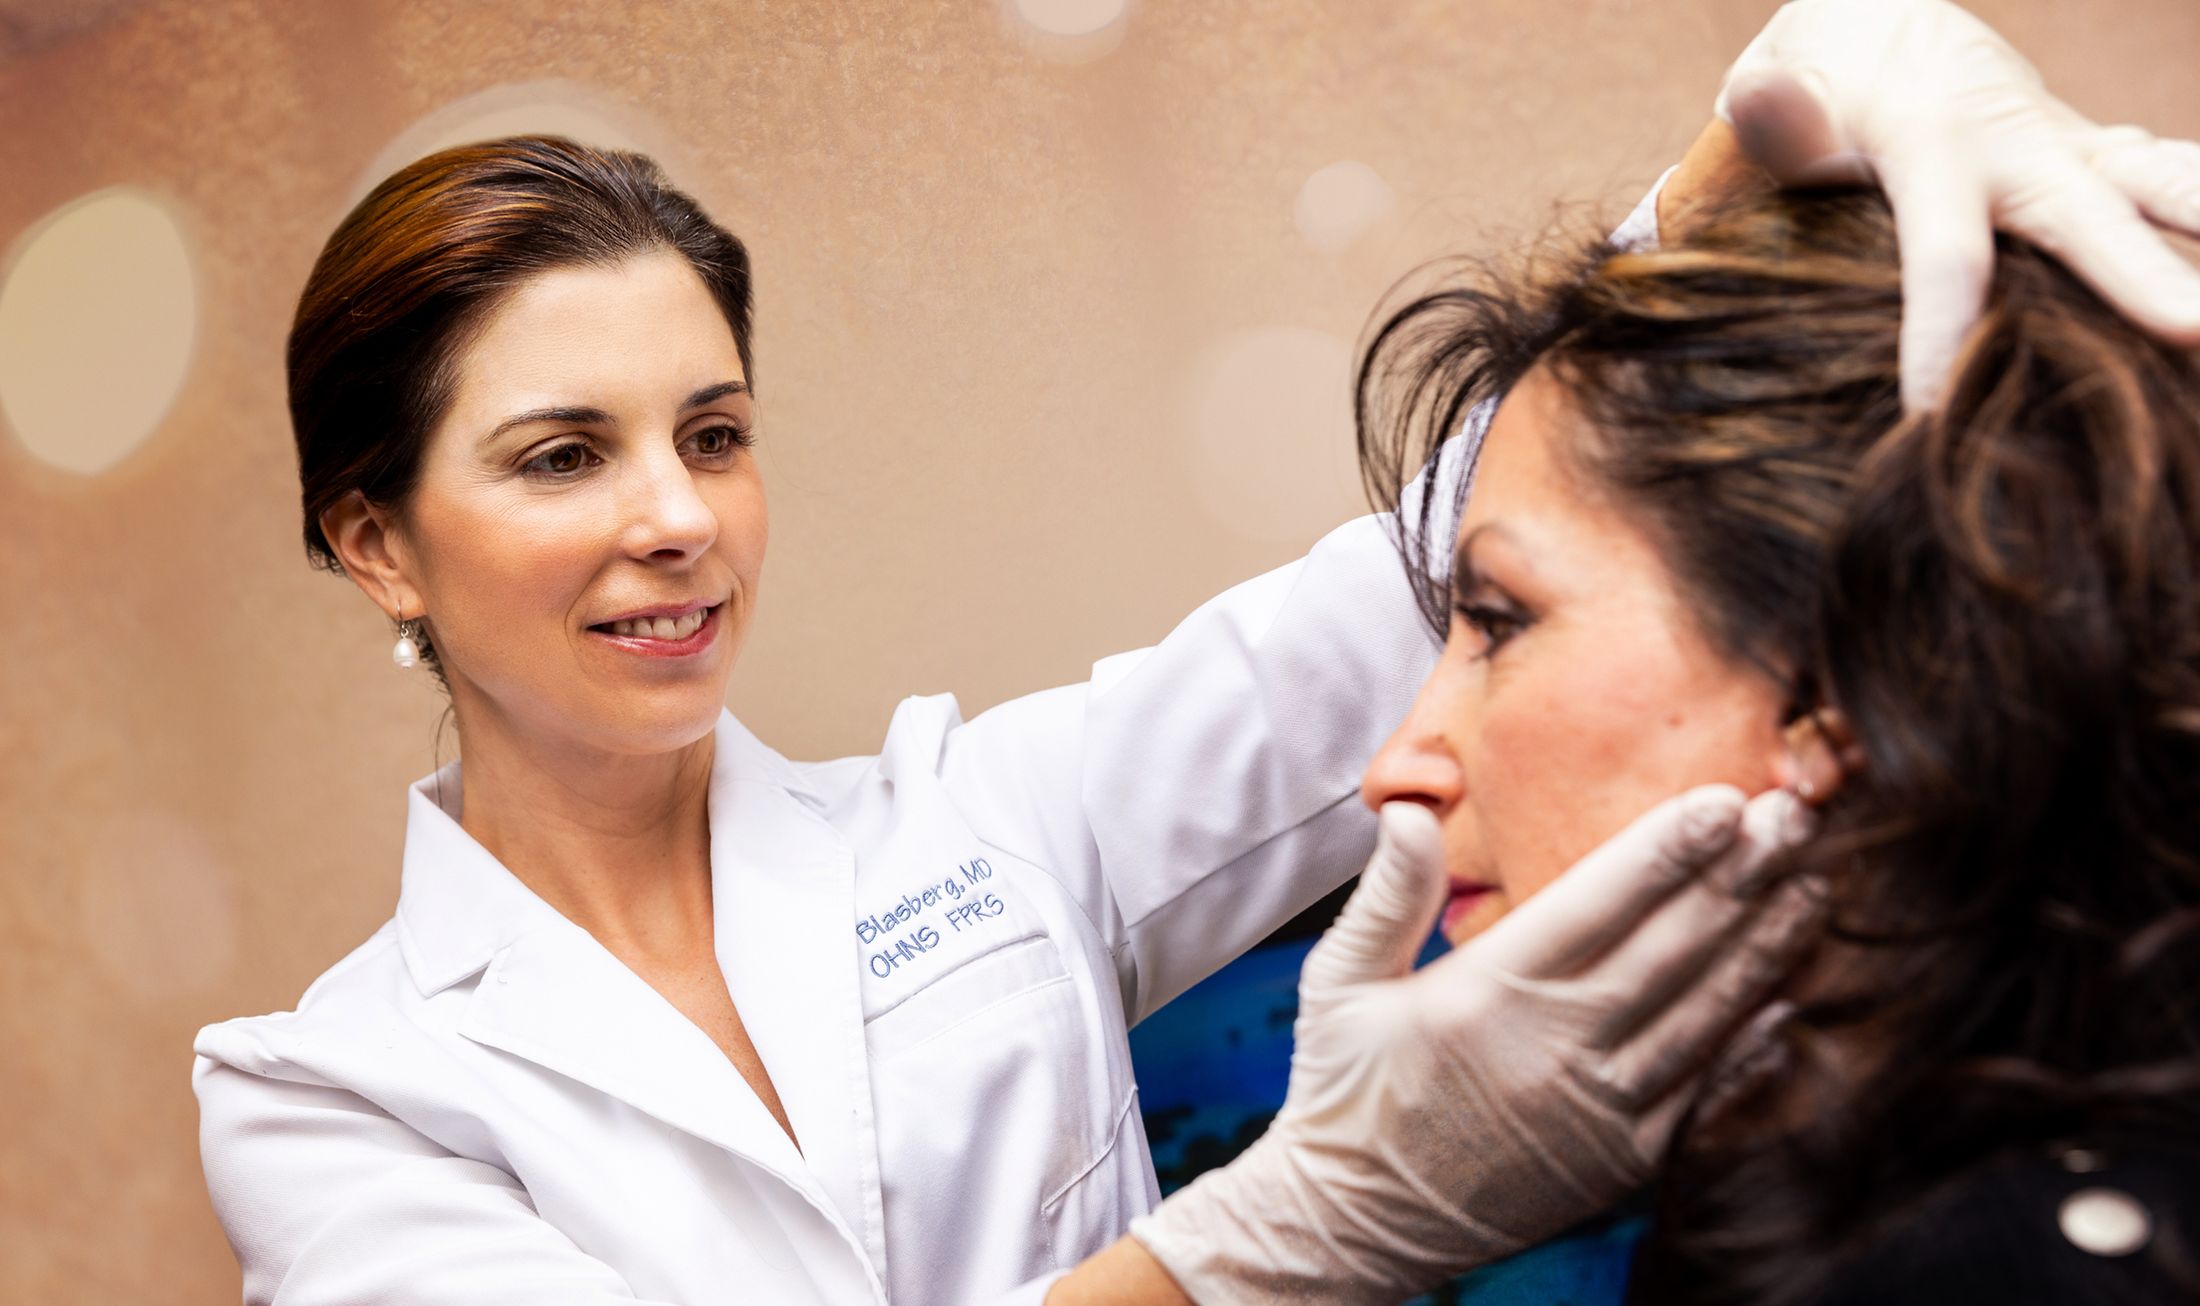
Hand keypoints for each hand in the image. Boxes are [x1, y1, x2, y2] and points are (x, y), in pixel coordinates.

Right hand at [1129, 789, 1821, 1303]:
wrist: (1355, 1225)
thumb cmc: (1345, 1090)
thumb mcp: (1338, 983)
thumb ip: (1386, 895)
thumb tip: (1415, 811)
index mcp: (1485, 995)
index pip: (1597, 903)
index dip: (1668, 850)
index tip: (1725, 799)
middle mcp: (1553, 1050)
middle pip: (1671, 948)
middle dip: (1741, 877)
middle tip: (1797, 817)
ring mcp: (1598, 1111)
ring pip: (1705, 1015)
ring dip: (1765, 948)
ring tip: (1813, 887)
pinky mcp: (1622, 1161)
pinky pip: (1705, 1093)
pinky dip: (1753, 1044)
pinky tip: (1790, 998)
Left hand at [1716, 0, 2199, 411]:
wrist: (1877, 23)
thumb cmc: (1812, 84)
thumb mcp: (1777, 92)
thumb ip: (1774, 112)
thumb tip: (1763, 102)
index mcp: (1936, 145)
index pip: (1945, 254)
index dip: (1941, 332)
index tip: (1931, 412)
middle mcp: (2020, 147)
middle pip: (2091, 217)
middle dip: (2144, 276)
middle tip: (2195, 329)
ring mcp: (2068, 149)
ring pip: (2161, 184)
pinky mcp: (2095, 158)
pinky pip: (2164, 183)